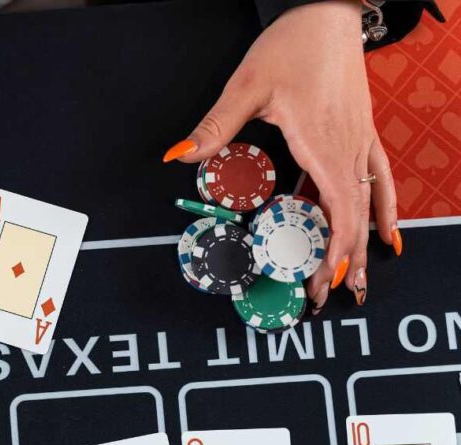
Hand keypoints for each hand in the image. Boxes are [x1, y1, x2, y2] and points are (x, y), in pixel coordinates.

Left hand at [164, 0, 401, 311]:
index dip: (334, 249)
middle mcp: (347, 148)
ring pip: (367, 202)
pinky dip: (381, 208)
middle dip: (341, 260)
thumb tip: (179, 155)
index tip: (323, 279)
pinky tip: (386, 231)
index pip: (337, 210)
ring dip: (361, 242)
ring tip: (355, 279)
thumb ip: (214, 127)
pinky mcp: (360, 132)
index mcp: (323, 144)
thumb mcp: (246, 86)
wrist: (328, 12)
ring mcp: (358, 141)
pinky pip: (377, 178)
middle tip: (326, 296)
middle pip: (353, 216)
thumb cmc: (292, 47)